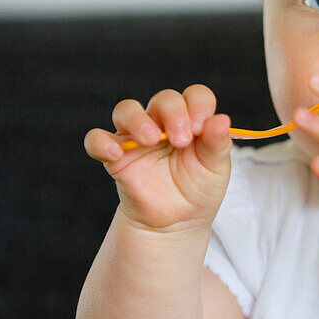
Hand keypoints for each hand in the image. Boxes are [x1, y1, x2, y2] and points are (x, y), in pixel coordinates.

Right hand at [84, 85, 231, 233]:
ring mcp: (136, 137)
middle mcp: (163, 122)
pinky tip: (114, 154)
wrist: (177, 222)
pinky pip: (96, 140)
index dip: (198, 105)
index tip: (201, 128)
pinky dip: (101, 142)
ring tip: (151, 140)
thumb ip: (217, 143)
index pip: (195, 96)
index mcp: (191, 120)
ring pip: (127, 110)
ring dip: (138, 120)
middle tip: (180, 141)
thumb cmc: (198, 188)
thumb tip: (222, 119)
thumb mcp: (215, 168)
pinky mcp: (115, 156)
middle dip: (173, 114)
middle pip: (164, 99)